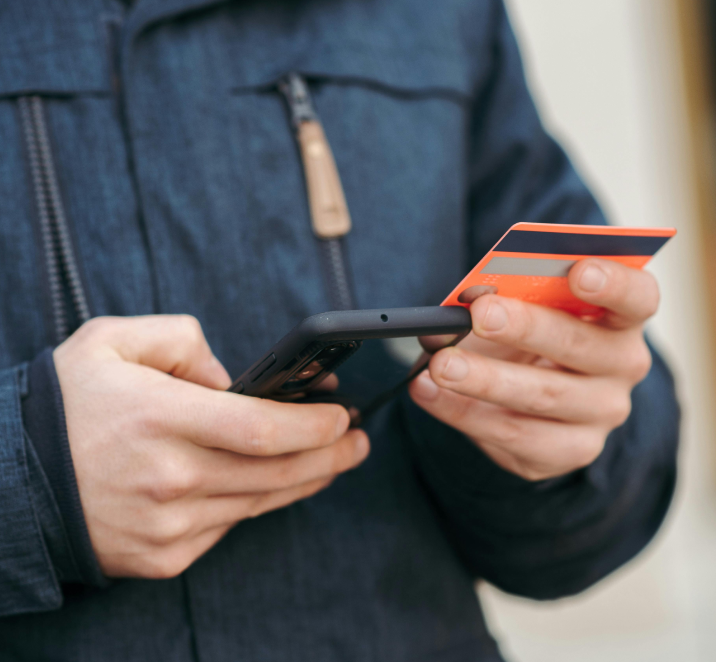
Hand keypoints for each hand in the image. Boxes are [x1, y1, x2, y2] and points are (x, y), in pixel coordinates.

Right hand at [54, 315, 368, 577]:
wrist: (14, 482)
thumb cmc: (65, 406)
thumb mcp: (111, 341)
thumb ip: (181, 341)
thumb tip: (229, 379)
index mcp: (159, 418)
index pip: (260, 427)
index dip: (312, 425)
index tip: (341, 415)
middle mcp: (170, 477)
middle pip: (275, 472)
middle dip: (329, 456)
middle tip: (357, 442)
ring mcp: (169, 524)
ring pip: (259, 503)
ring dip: (305, 481)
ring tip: (334, 460)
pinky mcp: (164, 554)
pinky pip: (228, 525)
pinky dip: (256, 502)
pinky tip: (273, 483)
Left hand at [409, 259, 656, 480]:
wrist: (527, 394)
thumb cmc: (525, 337)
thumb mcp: (515, 310)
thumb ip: (495, 300)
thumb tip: (453, 310)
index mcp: (620, 318)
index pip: (637, 298)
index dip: (613, 283)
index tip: (578, 271)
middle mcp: (623, 367)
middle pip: (579, 345)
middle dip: (525, 327)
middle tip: (480, 314)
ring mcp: (601, 414)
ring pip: (542, 397)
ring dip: (485, 379)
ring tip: (440, 364)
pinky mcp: (569, 451)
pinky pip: (515, 437)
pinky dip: (463, 413)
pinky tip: (428, 393)